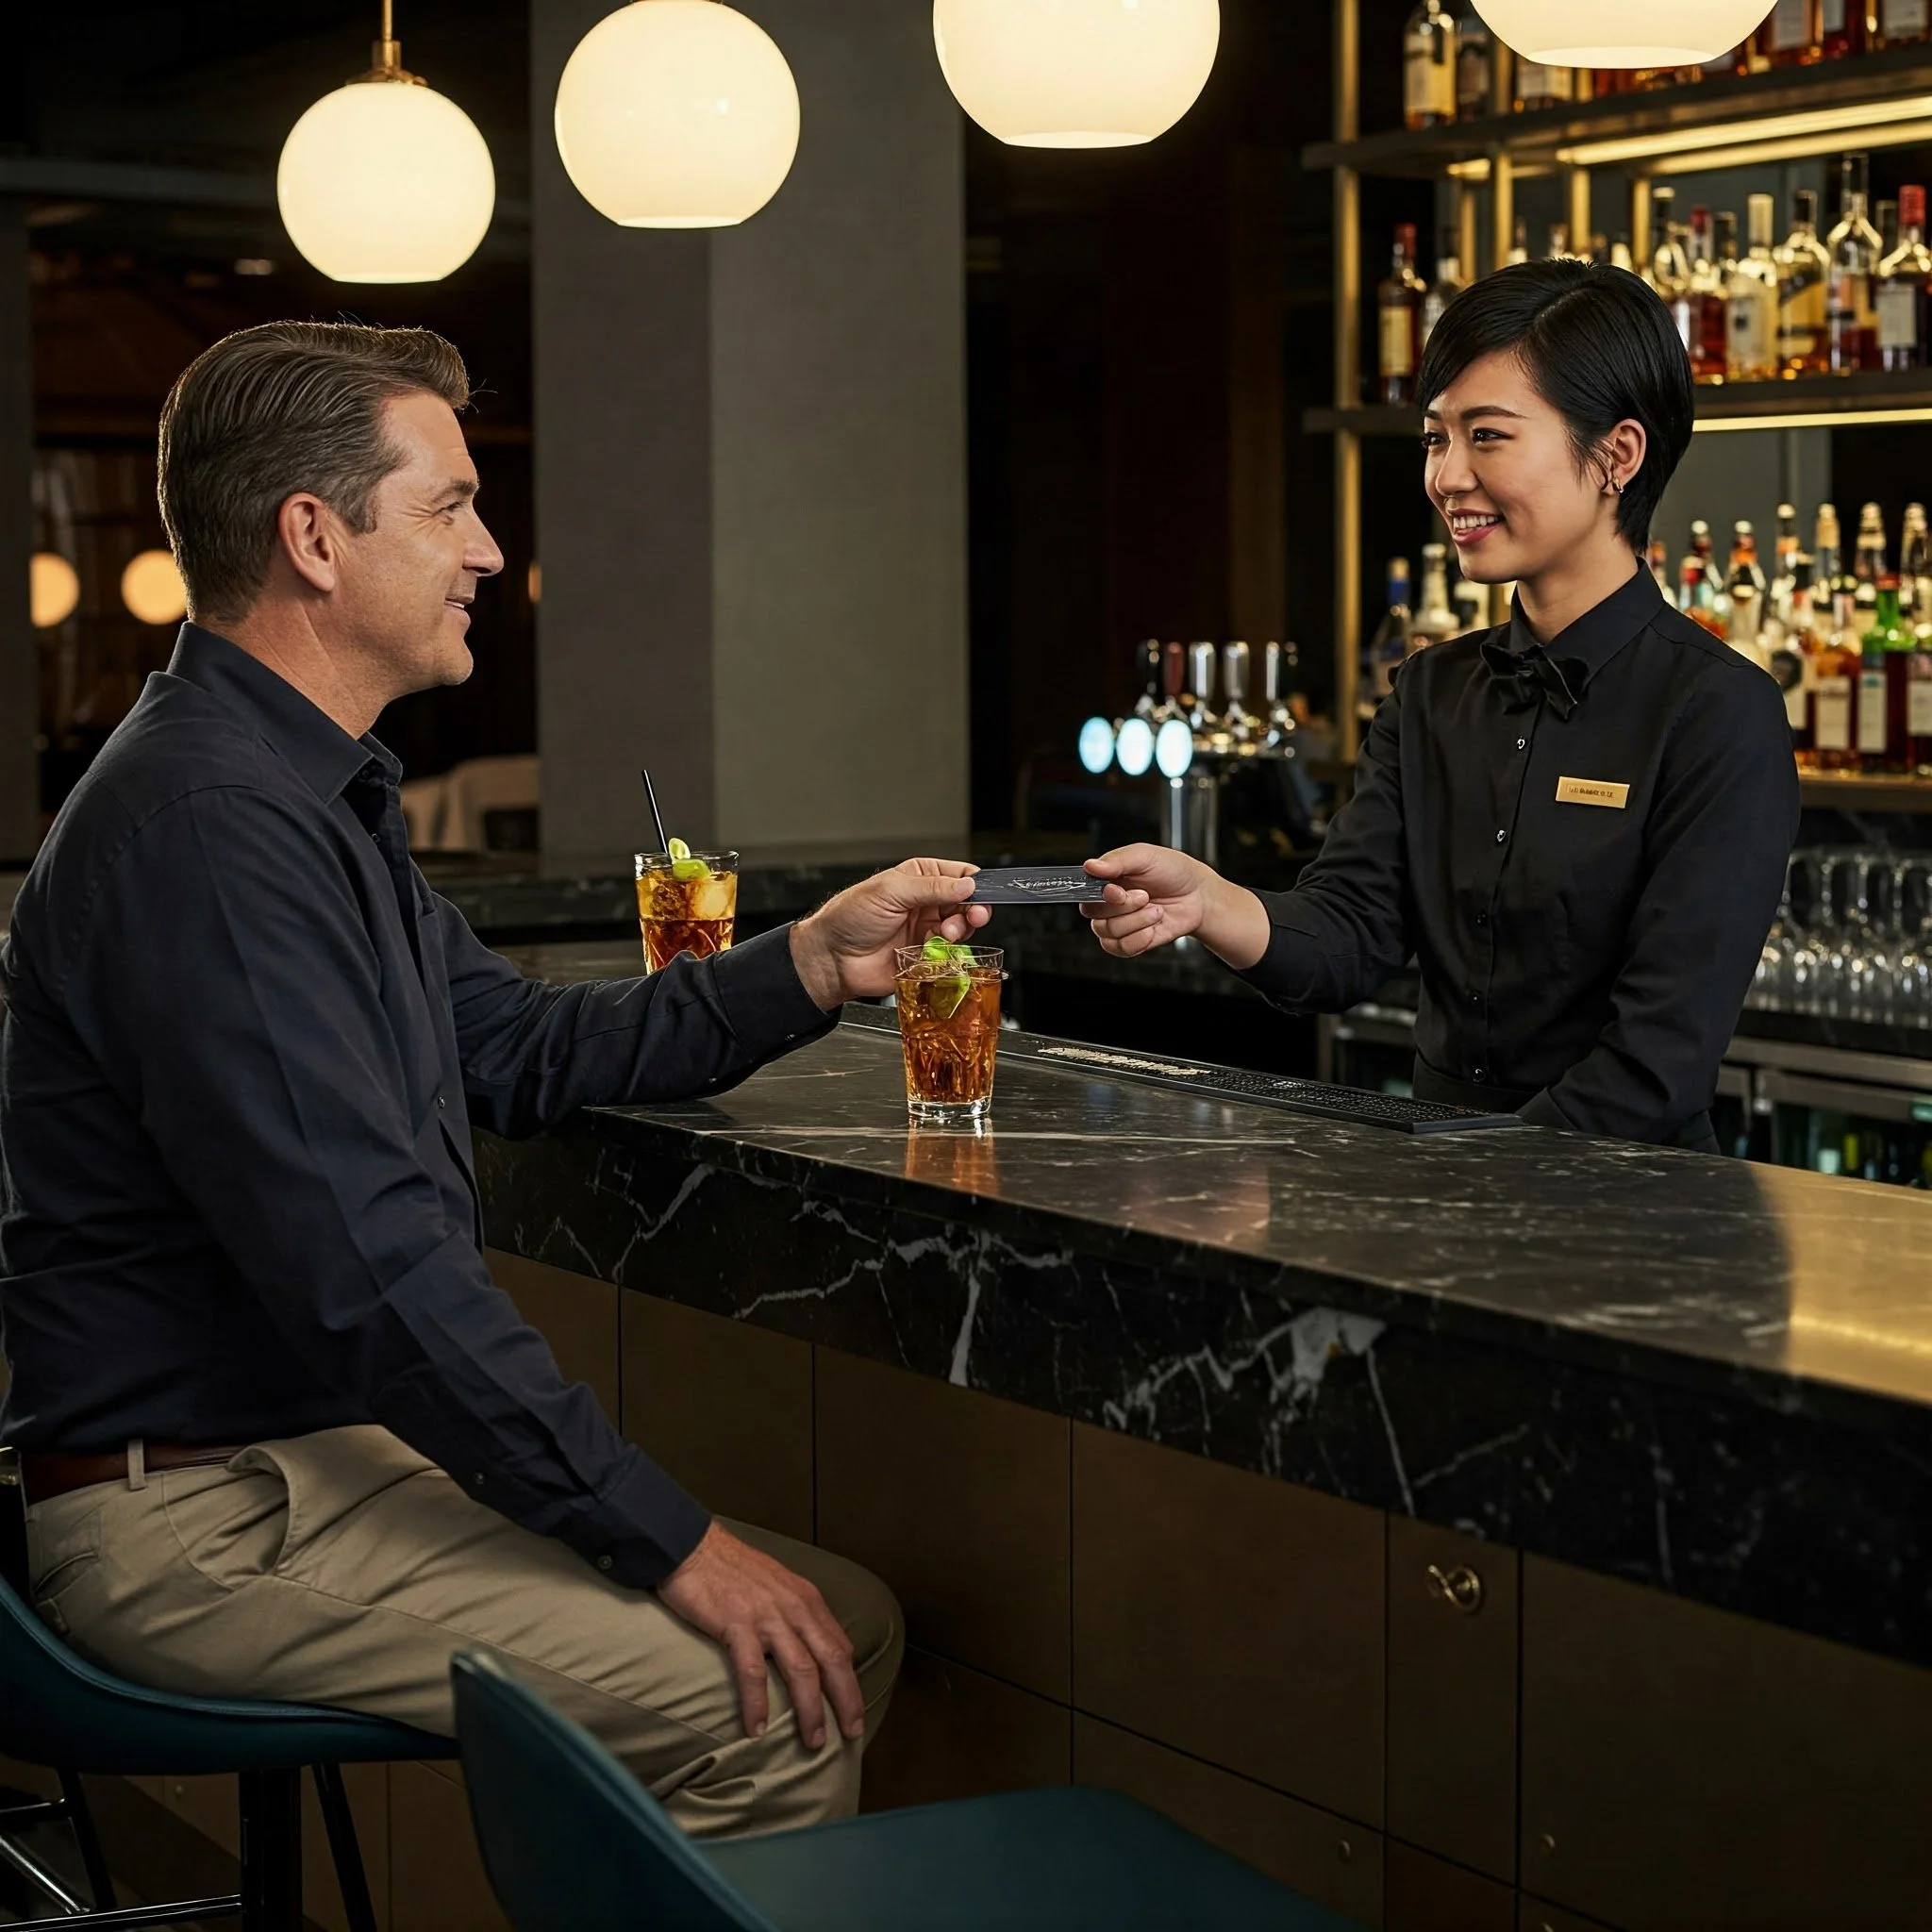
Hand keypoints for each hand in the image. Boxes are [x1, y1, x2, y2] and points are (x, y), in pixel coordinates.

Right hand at [657, 1522, 864, 1749]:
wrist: (692, 1546)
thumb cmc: (731, 1568)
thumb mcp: (777, 1585)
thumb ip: (795, 1613)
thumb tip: (808, 1648)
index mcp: (807, 1599)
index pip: (840, 1645)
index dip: (850, 1680)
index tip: (854, 1710)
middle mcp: (795, 1607)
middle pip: (832, 1660)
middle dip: (846, 1700)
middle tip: (851, 1734)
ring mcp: (768, 1616)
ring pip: (802, 1670)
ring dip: (810, 1711)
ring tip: (813, 1742)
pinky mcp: (737, 1624)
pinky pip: (753, 1672)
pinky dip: (757, 1704)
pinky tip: (757, 1729)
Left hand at [789, 858, 990, 1007]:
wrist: (833, 958)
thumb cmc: (850, 918)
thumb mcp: (891, 891)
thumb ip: (931, 888)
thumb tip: (966, 885)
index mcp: (919, 878)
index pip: (960, 874)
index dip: (975, 883)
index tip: (980, 893)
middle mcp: (927, 902)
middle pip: (968, 903)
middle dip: (973, 909)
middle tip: (972, 916)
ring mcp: (927, 928)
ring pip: (963, 928)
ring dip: (959, 930)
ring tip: (945, 934)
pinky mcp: (927, 955)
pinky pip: (951, 953)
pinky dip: (948, 952)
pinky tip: (933, 949)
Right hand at [1080, 845, 1269, 969]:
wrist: (1199, 896)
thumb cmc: (1173, 871)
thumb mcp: (1146, 856)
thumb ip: (1116, 860)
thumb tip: (1090, 865)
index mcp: (1107, 880)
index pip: (1083, 892)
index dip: (1099, 895)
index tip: (1117, 890)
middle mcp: (1109, 903)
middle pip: (1093, 914)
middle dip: (1123, 907)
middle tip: (1145, 896)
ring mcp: (1120, 924)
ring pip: (1108, 932)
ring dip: (1136, 921)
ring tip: (1156, 910)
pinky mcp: (1132, 942)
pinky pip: (1121, 949)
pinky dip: (1139, 939)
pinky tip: (1153, 927)